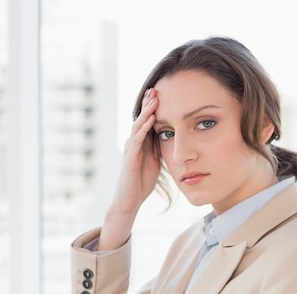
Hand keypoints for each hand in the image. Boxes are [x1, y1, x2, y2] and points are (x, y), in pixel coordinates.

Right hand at [99, 89, 160, 250]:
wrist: (129, 201)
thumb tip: (168, 136)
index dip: (152, 108)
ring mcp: (130, 151)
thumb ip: (157, 149)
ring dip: (146, 113)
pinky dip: (143, 130)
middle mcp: (133, 144)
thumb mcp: (154, 162)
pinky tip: (150, 120)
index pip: (146, 122)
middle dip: (148, 105)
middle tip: (155, 88)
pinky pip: (136, 142)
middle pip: (141, 120)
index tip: (161, 94)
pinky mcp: (129, 160)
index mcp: (141, 145)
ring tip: (153, 99)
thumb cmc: (141, 183)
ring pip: (137, 127)